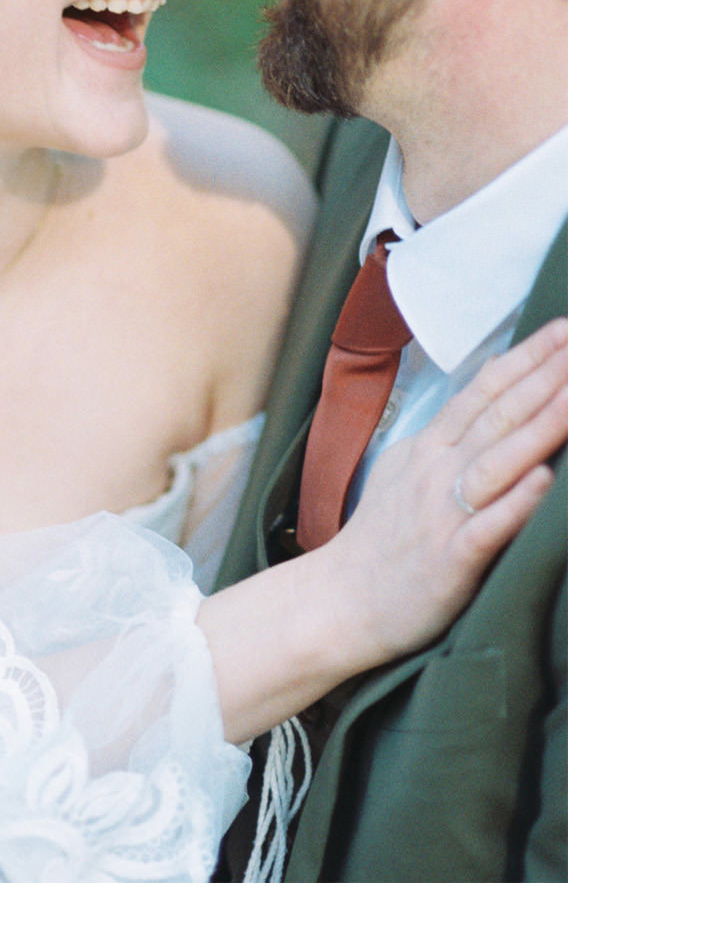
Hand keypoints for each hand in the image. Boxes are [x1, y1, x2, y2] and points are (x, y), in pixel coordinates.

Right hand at [326, 318, 566, 667]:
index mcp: (427, 449)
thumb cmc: (382, 540)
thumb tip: (491, 395)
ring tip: (580, 397)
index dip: (526, 359)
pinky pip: (486, 527)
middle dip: (546, 377)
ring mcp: (441, 515)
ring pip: (497, 462)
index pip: (483, 392)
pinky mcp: (450, 561)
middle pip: (498, 416)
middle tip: (590, 343)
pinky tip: (543, 480)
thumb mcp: (406, 471)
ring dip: (541, 428)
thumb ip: (450, 436)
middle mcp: (435, 473)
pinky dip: (515, 503)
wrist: (340, 601)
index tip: (567, 329)